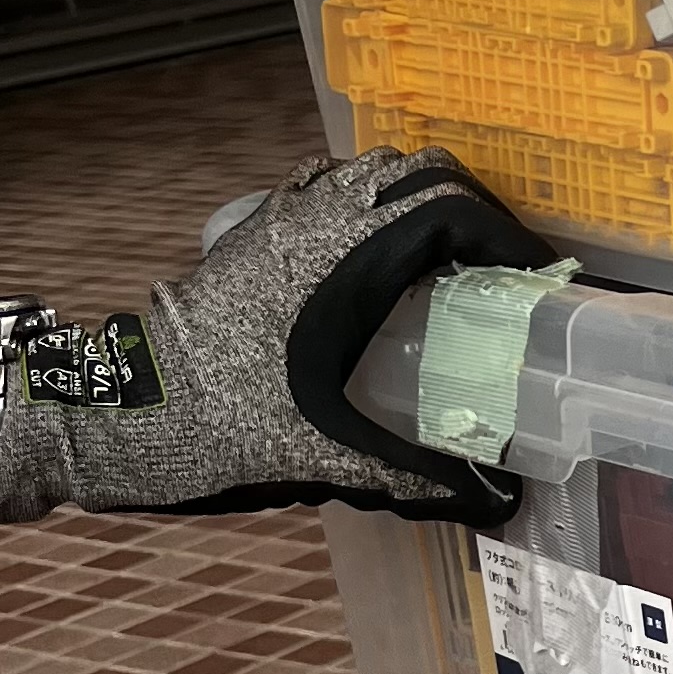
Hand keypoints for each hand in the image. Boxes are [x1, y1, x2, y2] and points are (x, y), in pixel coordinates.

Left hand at [0, 144, 546, 527]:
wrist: (132, 410)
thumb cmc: (232, 426)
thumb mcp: (333, 455)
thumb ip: (419, 477)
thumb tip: (496, 504)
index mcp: (353, 258)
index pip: (456, 212)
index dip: (511, 239)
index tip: (538, 279)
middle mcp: (324, 217)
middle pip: (427, 174)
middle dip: (478, 214)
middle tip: (501, 268)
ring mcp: (286, 212)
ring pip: (377, 170)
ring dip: (423, 202)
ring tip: (447, 259)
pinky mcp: (257, 224)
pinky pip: (331, 185)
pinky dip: (369, 202)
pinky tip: (374, 254)